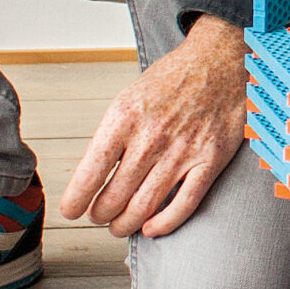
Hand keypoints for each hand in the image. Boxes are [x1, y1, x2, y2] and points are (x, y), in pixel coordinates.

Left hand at [61, 17, 247, 238]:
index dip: (76, 200)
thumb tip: (95, 174)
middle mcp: (151, 137)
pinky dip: (164, 223)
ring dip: (126, 224)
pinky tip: (152, 228)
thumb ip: (113, 136)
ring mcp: (183, 151)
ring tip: (119, 226)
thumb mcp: (129, 99)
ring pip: (145, 206)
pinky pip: (185, 203)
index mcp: (124, 119)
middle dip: (101, 215)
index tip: (71, 210)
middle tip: (98, 217)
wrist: (218, 60)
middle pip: (115, 197)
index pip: (90, 173)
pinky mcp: (210, 160)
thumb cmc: (172, 80)